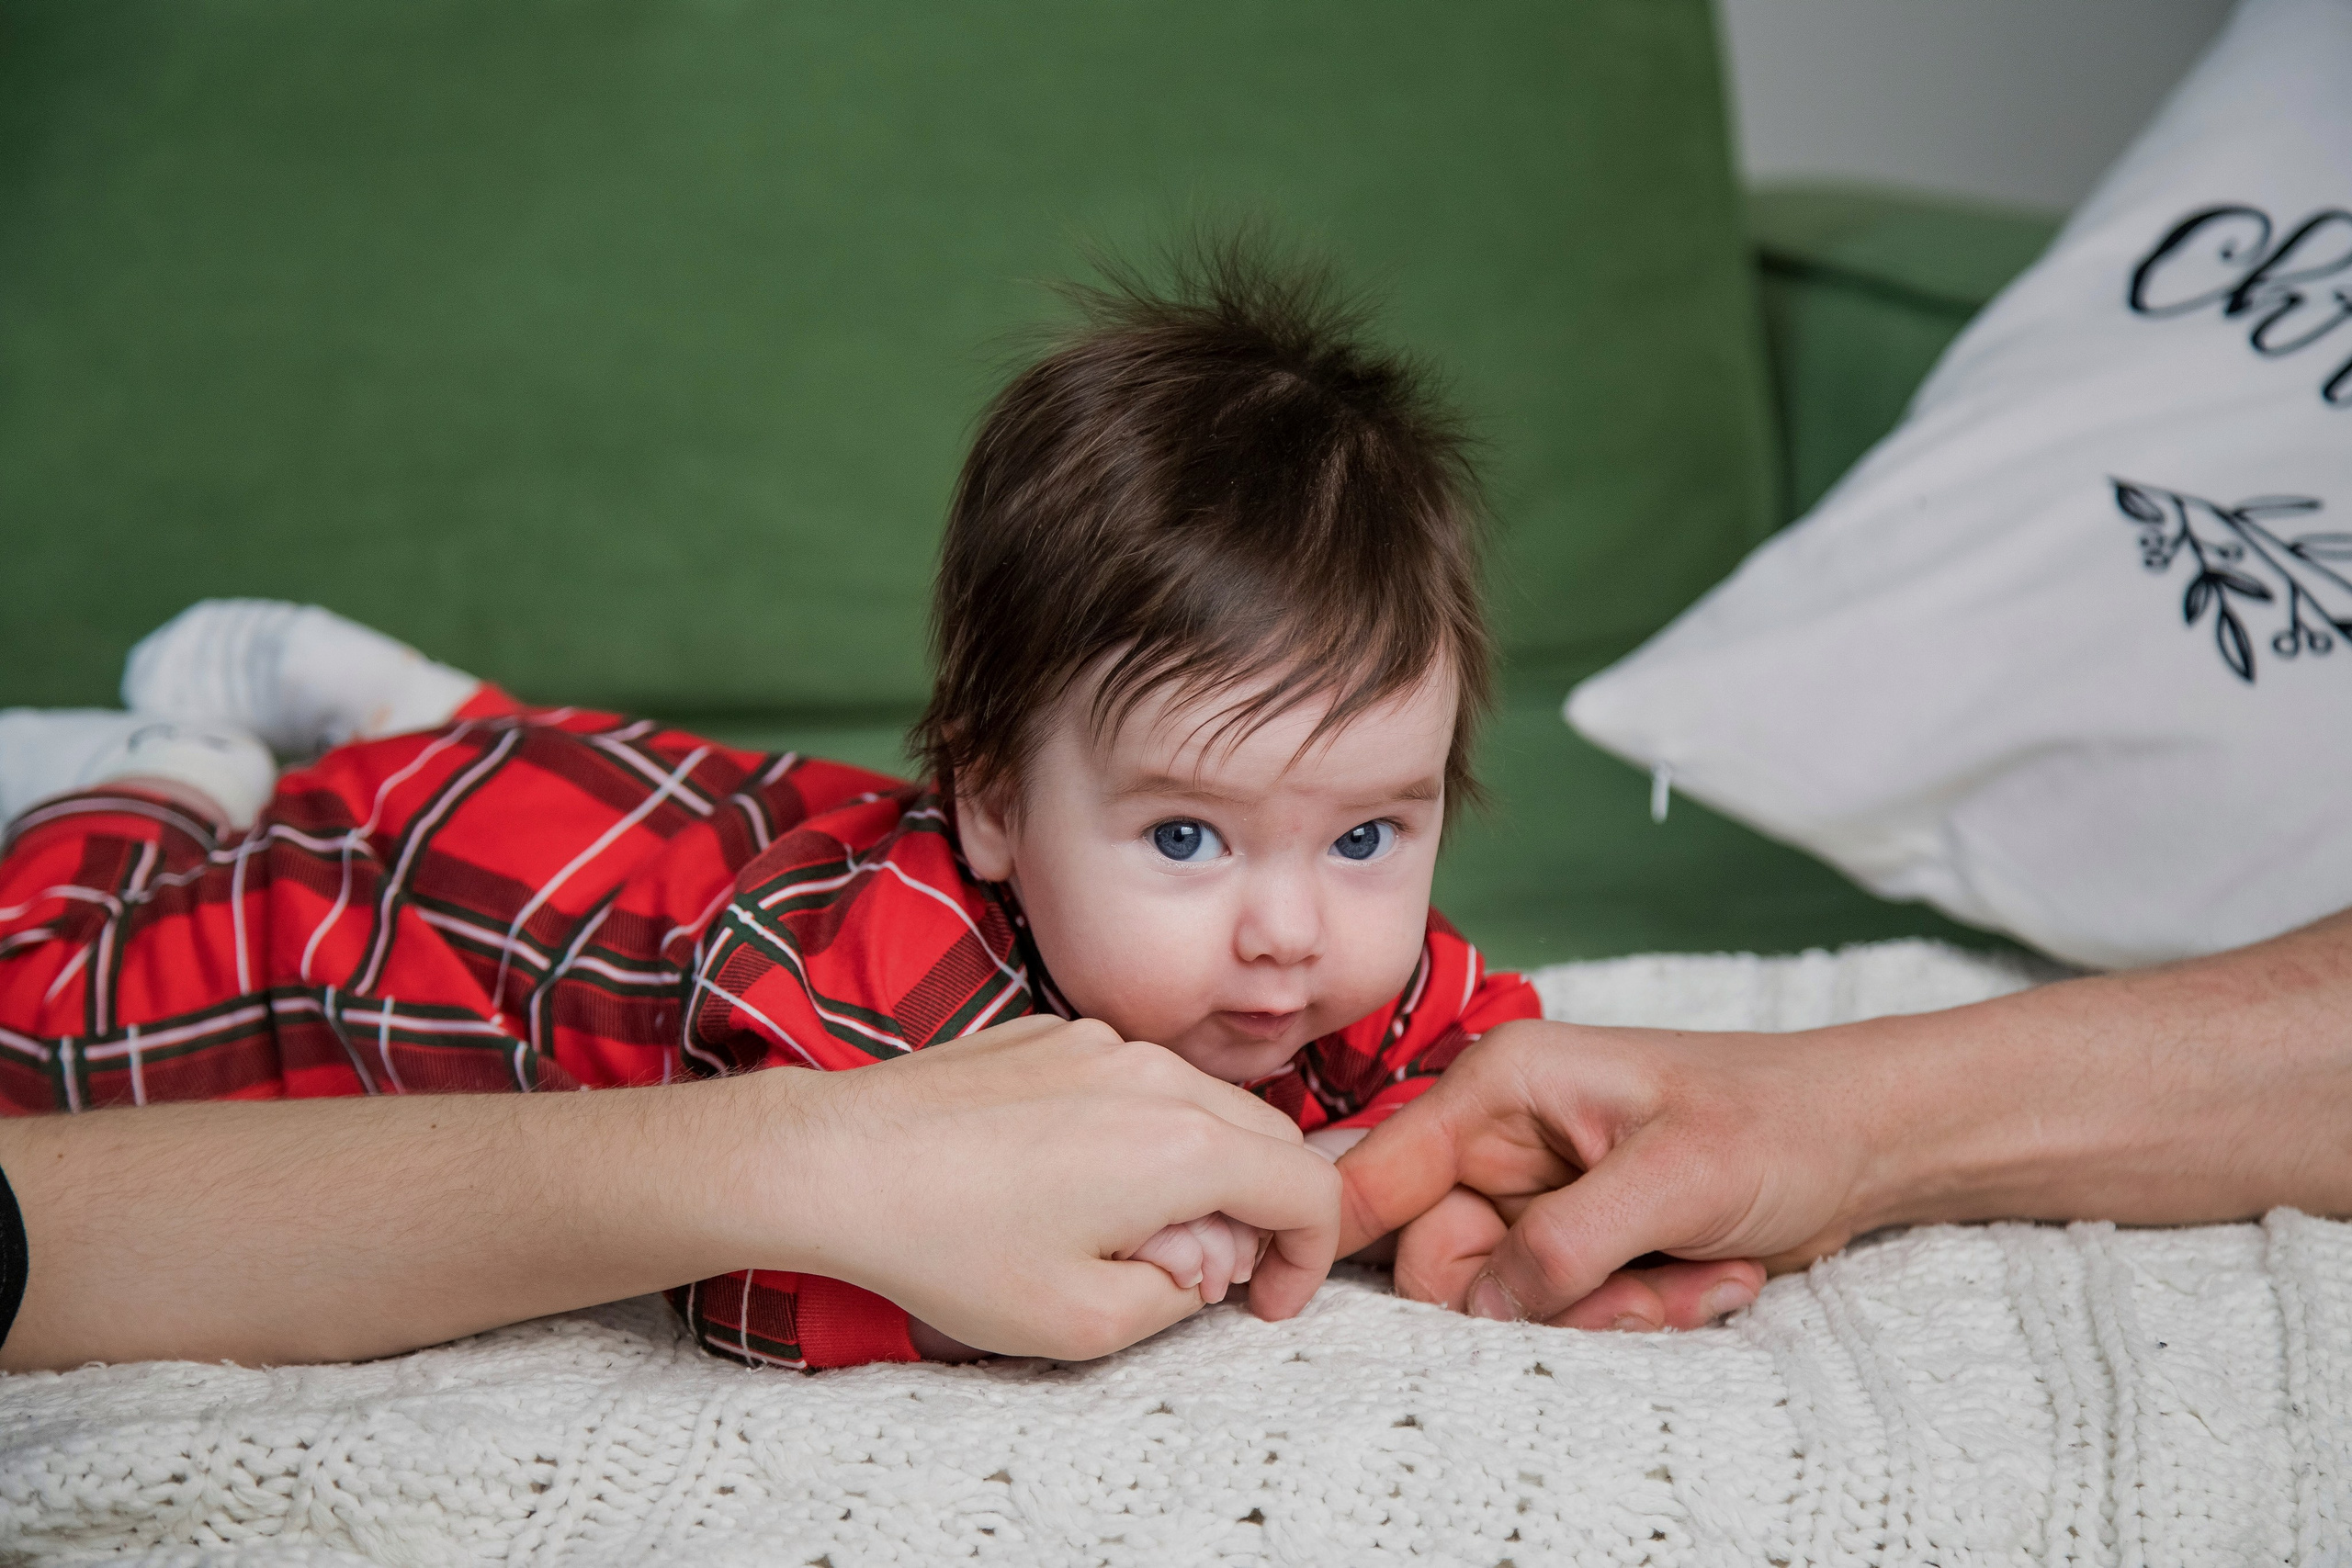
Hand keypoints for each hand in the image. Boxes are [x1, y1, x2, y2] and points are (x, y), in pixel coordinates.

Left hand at [738, 1014, 1341, 1360]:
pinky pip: (1132, 1082)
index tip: (1268, 1302)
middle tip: (1195, 1276)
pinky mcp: (1054, 1033)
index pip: (1311, 1187)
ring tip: (1121, 1232)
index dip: (1311, 1257)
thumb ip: (1177, 1300)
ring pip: (1200, 1105)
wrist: (836, 1162)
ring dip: (1197, 1170)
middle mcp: (1157, 1075)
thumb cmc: (949, 1247)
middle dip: (1258, 1213)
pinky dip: (1136, 1133)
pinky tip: (1061, 1182)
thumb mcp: (1081, 1322)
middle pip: (1267, 1137)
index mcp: (1183, 1147)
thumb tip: (1203, 1268)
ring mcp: (1102, 1044)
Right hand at [1337, 1018, 1852, 1326]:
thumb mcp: (1673, 1179)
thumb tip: (1484, 1311)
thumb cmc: (1776, 1122)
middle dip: (1540, 1301)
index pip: (1376, 1172)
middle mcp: (1501, 1140)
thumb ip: (1565, 1245)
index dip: (1333, 1234)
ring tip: (1694, 1279)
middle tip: (1637, 1299)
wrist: (1862, 1143)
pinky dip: (1638, 1314)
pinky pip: (1563, 1313)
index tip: (1297, 1301)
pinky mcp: (1575, 1245)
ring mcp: (1536, 1198)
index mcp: (1501, 1087)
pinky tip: (1708, 1278)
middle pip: (1439, 1262)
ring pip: (1506, 1302)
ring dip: (1605, 1313)